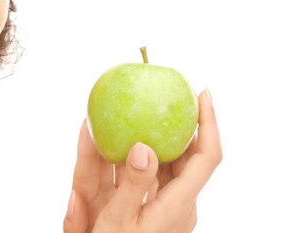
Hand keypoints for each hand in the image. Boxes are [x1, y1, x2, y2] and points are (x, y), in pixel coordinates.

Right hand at [64, 90, 221, 232]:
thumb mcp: (119, 224)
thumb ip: (131, 186)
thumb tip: (142, 147)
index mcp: (177, 206)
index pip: (206, 158)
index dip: (209, 123)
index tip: (201, 93)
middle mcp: (173, 203)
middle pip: (183, 155)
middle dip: (176, 123)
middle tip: (163, 96)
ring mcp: (156, 206)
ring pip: (155, 161)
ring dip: (142, 137)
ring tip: (126, 113)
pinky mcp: (138, 207)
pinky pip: (134, 173)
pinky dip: (121, 154)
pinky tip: (102, 139)